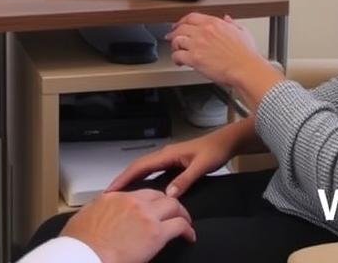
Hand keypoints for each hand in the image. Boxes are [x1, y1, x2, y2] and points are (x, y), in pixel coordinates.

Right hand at [60, 189, 194, 262]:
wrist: (85, 255)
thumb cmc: (81, 244)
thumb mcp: (83, 218)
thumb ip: (95, 210)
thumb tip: (97, 211)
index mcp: (115, 198)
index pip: (138, 192)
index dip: (149, 200)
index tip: (152, 207)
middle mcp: (133, 202)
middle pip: (159, 195)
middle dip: (169, 203)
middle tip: (173, 213)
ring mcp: (147, 216)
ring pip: (174, 206)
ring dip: (182, 214)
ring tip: (185, 222)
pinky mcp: (157, 233)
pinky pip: (180, 225)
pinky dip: (188, 230)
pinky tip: (189, 236)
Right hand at [104, 129, 234, 199]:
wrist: (226, 143)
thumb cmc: (215, 151)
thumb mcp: (201, 166)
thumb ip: (185, 180)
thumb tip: (168, 194)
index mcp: (168, 154)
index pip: (140, 166)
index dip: (125, 177)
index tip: (112, 188)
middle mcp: (165, 154)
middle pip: (138, 166)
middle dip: (124, 178)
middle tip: (110, 194)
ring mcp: (169, 158)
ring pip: (145, 168)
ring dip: (132, 178)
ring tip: (121, 193)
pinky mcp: (174, 162)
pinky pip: (153, 171)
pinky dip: (143, 178)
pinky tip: (142, 188)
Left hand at [166, 13, 262, 87]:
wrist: (245, 68)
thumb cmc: (246, 54)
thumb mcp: (242, 32)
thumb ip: (232, 24)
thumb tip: (227, 19)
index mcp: (214, 23)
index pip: (191, 17)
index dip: (182, 21)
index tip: (180, 25)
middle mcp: (203, 31)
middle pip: (181, 28)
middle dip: (174, 32)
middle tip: (172, 37)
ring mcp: (198, 44)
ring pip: (176, 40)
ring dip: (174, 46)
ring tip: (176, 50)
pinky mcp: (194, 58)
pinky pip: (177, 55)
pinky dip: (176, 59)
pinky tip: (179, 61)